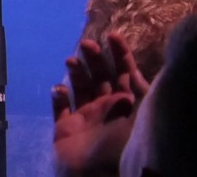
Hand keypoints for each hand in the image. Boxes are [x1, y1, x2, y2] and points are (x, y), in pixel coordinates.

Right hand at [52, 32, 147, 174]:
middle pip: (102, 77)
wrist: (94, 176)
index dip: (121, 54)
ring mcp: (86, 119)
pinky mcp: (66, 128)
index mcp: (127, 106)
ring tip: (71, 61)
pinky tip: (58, 88)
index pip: (126, 74)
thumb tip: (134, 75)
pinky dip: (58, 96)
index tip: (112, 34)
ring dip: (77, 72)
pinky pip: (60, 108)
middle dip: (95, 58)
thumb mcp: (139, 119)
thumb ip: (137, 95)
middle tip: (87, 43)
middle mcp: (108, 109)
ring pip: (81, 88)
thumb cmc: (119, 147)